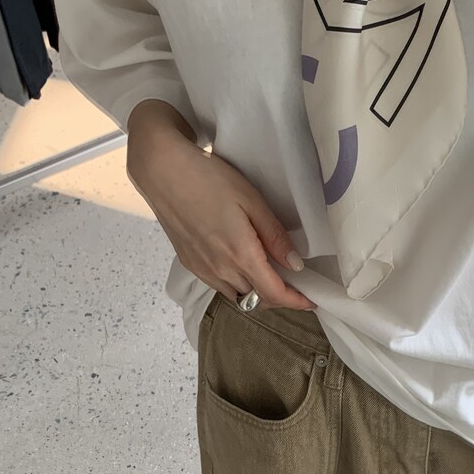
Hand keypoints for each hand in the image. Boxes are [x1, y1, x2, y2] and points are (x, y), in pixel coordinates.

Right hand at [126, 101, 315, 310]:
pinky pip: (220, 286)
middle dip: (279, 298)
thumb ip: (274, 236)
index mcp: (240, 255)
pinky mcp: (190, 264)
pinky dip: (237, 285)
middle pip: (257, 300)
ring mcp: (202, 269)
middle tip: (295, 285)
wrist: (162, 172)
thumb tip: (296, 264)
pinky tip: (242, 266)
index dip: (296, 301)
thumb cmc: (208, 179)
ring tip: (270, 276)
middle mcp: (221, 270)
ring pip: (237, 296)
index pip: (274, 293)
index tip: (312, 300)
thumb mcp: (251, 200)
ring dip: (257, 293)